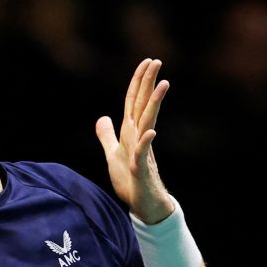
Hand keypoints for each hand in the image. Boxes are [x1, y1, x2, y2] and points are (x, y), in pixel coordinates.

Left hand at [95, 58, 174, 223]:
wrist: (142, 205)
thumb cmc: (130, 180)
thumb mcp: (112, 155)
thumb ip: (107, 136)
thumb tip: (103, 117)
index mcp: (131, 133)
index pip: (133, 102)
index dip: (138, 82)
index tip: (146, 62)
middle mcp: (139, 138)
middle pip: (142, 106)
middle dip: (148, 83)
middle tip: (157, 61)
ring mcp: (142, 152)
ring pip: (147, 123)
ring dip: (153, 104)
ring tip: (163, 84)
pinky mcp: (141, 170)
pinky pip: (143, 155)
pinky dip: (145, 143)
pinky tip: (150, 132)